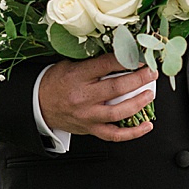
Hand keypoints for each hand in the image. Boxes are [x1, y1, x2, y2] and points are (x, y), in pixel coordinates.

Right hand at [38, 53, 157, 142]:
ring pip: (118, 112)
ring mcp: (87, 115)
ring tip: (149, 94)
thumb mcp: (70, 64)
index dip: (127, 59)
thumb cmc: (56, 82)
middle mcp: (83, 97)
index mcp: (77, 76)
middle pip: (116, 88)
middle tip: (151, 73)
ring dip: (139, 103)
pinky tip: (146, 125)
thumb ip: (94, 62)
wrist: (37, 104)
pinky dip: (133, 132)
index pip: (106, 65)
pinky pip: (114, 135)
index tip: (141, 56)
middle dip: (139, 79)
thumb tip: (122, 53)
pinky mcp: (90, 129)